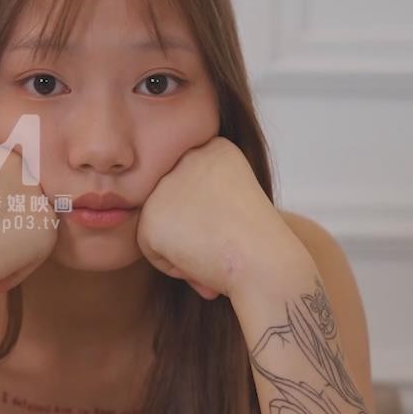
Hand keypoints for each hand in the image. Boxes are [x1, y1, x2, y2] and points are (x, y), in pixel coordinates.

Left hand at [136, 137, 291, 300]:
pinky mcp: (150, 215)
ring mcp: (166, 184)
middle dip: (194, 230)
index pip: (192, 188)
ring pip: (159, 224)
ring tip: (212, 251)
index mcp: (214, 148)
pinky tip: (199, 260)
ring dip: (181, 246)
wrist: (263, 259)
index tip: (233, 223)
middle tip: (222, 241)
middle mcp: (188, 157)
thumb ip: (206, 196)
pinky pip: (150, 248)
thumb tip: (180, 214)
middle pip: (173, 204)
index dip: (211, 216)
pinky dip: (172, 265)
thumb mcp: (237, 199)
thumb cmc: (258, 242)